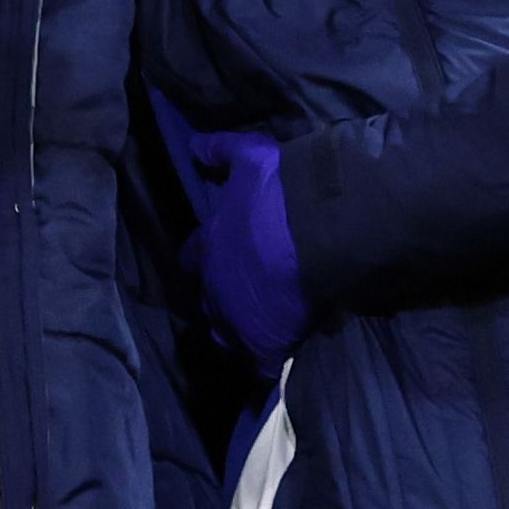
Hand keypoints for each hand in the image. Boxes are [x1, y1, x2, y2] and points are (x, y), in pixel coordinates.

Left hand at [150, 101, 305, 361]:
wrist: (315, 227)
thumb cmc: (280, 191)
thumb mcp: (249, 158)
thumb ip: (222, 151)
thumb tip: (194, 144)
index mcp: (210, 245)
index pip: (193, 257)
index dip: (200, 260)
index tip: (204, 262)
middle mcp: (215, 287)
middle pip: (208, 302)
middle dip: (218, 301)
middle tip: (235, 301)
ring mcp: (237, 319)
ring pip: (226, 336)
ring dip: (237, 334)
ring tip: (254, 333)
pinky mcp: (264, 343)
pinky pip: (260, 363)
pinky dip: (267, 361)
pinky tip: (278, 358)